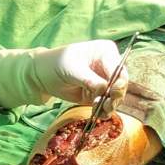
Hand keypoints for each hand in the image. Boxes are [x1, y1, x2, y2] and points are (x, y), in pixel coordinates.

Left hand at [0, 39, 125, 109]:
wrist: (42, 75)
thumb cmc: (56, 64)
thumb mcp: (72, 69)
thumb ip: (89, 79)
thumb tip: (105, 89)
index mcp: (106, 51)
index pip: (119, 69)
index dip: (118, 83)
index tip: (111, 93)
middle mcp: (110, 65)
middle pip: (121, 84)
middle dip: (114, 97)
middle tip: (104, 105)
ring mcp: (106, 80)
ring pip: (116, 96)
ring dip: (109, 105)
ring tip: (99, 111)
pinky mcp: (100, 93)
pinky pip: (107, 103)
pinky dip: (104, 110)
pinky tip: (98, 113)